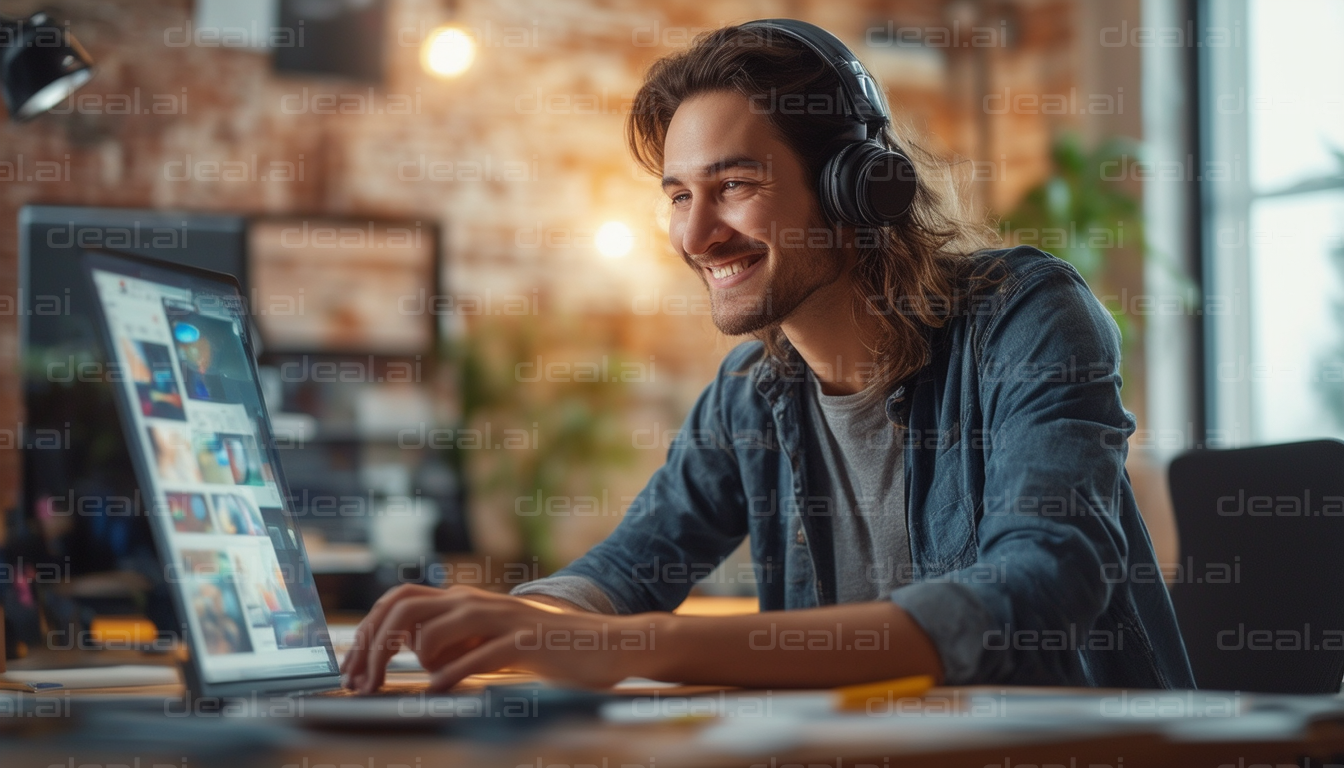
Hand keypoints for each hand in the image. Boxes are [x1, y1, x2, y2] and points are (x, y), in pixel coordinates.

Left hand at [337, 584, 651, 692]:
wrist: (602, 644)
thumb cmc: (542, 648)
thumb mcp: (489, 639)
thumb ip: (455, 638)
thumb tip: (412, 649)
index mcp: (463, 599)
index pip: (397, 600)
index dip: (366, 632)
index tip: (351, 669)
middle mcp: (475, 601)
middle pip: (404, 609)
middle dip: (372, 649)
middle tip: (362, 685)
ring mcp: (499, 619)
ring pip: (433, 630)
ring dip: (415, 663)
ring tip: (425, 685)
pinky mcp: (523, 642)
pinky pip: (475, 656)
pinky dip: (450, 675)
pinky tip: (441, 691)